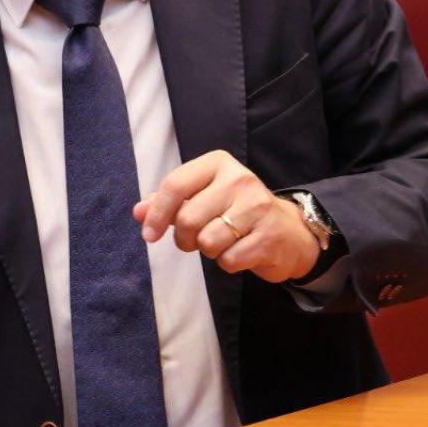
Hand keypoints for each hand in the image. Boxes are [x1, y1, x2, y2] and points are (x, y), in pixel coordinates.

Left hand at [134, 150, 320, 282]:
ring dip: (208, 251)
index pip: (175, 185)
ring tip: (223, 242)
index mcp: (219, 164)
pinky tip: (241, 250)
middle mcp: (240, 179)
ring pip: (207, 242)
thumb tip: (139, 212)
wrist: (288, 231)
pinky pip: (228, 260)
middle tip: (196, 240)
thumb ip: (170, 202)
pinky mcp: (268, 236)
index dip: (157, 214)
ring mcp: (257, 207)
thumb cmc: (237, 211)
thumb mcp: (204, 196)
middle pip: (188, 219)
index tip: (149, 235)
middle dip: (185, 238)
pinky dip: (228, 262)